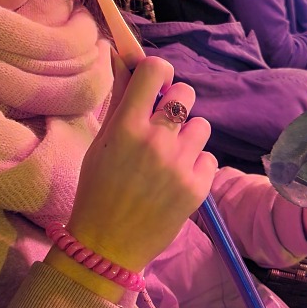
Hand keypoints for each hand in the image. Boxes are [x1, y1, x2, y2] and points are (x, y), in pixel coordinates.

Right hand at [65, 54, 216, 274]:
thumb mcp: (100, 144)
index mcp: (126, 127)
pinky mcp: (198, 187)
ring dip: (188, 137)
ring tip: (170, 157)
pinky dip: (196, 166)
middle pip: (186, 93)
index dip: (158, 73)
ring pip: (202, 126)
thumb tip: (125, 60)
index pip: (156, 70)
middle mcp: (156, 140)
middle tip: (163, 124)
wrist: (107, 246)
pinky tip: (177, 179)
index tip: (155, 86)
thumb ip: (119, 102)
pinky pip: (209, 157)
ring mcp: (180, 164)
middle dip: (176, 104)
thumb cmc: (96, 192)